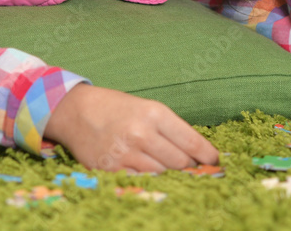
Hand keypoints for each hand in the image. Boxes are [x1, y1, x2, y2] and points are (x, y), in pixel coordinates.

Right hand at [44, 84, 218, 172]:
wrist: (76, 111)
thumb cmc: (117, 108)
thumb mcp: (147, 108)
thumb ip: (170, 129)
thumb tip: (196, 153)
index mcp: (154, 114)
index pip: (191, 141)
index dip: (208, 155)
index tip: (215, 161)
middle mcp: (141, 133)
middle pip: (180, 162)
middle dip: (191, 167)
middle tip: (195, 169)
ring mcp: (125, 153)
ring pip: (162, 174)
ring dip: (172, 176)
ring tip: (174, 172)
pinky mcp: (110, 170)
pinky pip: (140, 181)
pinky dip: (151, 180)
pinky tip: (154, 176)